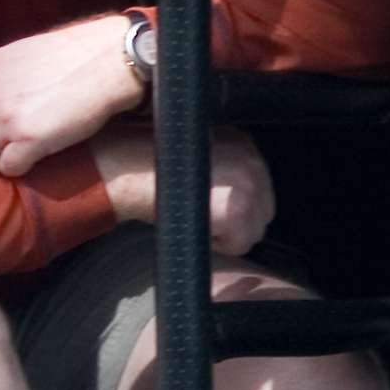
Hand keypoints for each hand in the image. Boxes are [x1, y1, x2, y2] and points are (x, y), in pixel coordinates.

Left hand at [0, 15, 143, 176]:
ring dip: (2, 159)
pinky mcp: (28, 141)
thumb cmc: (68, 57)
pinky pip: (9, 168)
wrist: (103, 62)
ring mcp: (4, 120)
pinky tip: (38, 155)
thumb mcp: (17, 57)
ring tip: (25, 150)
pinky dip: (21, 167)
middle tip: (11, 144)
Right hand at [89, 124, 274, 256]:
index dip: (233, 206)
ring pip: (252, 233)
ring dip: (225, 234)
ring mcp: (249, 185)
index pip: (259, 190)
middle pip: (262, 213)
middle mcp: (253, 160)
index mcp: (244, 144)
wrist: (127, 167)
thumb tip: (231, 193)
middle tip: (200, 214)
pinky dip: (215, 244)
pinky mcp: (238, 211)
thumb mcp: (196, 153)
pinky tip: (193, 221)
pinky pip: (238, 246)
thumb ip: (222, 167)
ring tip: (194, 214)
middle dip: (235, 222)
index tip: (209, 205)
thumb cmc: (152, 163)